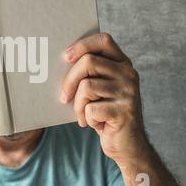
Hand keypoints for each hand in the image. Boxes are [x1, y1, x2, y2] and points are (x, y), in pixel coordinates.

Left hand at [60, 33, 147, 163]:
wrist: (127, 145)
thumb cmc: (105, 113)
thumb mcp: (99, 89)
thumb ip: (88, 74)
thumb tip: (56, 64)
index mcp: (123, 64)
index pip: (103, 40)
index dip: (82, 45)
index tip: (65, 57)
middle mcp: (129, 74)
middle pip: (88, 62)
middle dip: (69, 80)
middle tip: (64, 98)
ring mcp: (129, 92)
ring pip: (86, 87)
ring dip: (78, 105)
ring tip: (83, 115)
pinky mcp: (124, 111)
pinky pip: (90, 109)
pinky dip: (85, 118)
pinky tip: (94, 124)